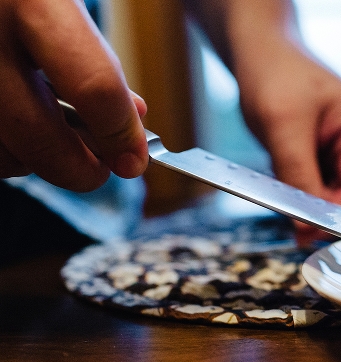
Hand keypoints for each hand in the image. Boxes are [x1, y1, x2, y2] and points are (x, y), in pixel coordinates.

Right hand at [0, 0, 147, 191]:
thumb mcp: (56, 0)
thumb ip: (92, 55)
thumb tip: (133, 124)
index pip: (94, 86)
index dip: (121, 134)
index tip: (133, 159)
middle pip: (37, 135)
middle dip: (78, 168)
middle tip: (99, 170)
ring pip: (0, 152)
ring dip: (33, 160)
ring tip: (50, 136)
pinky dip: (4, 150)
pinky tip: (14, 126)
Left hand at [184, 0, 340, 240]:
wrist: (261, 51)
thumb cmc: (277, 73)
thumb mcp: (283, 126)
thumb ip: (298, 176)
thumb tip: (307, 225)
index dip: (337, 216)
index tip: (307, 233)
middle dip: (320, 213)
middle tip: (290, 227)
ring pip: (331, 198)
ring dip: (307, 205)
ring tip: (281, 198)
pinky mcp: (326, 158)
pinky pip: (316, 188)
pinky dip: (298, 195)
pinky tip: (281, 189)